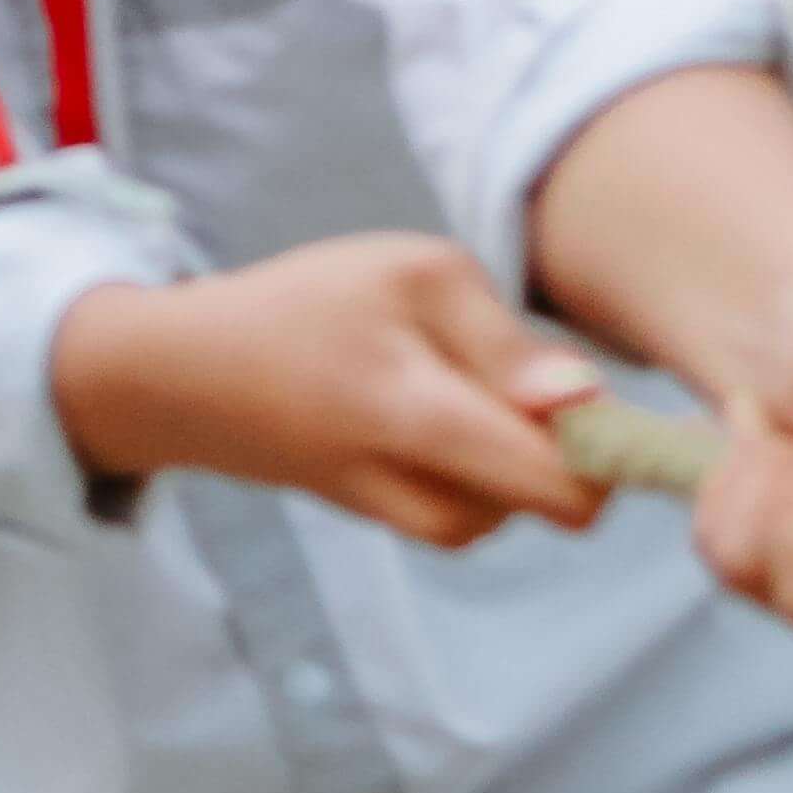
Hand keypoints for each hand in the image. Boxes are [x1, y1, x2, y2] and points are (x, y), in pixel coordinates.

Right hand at [53, 231, 607, 549]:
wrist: (178, 375)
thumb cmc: (303, 305)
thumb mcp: (407, 274)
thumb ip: (506, 338)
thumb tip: (588, 403)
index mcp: (420, 418)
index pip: (568, 487)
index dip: (613, 452)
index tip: (604, 402)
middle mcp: (417, 490)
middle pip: (559, 509)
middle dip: (567, 452)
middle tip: (520, 380)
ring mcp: (402, 516)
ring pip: (514, 509)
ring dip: (515, 459)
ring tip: (456, 384)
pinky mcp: (387, 518)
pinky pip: (471, 508)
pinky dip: (475, 469)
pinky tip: (431, 412)